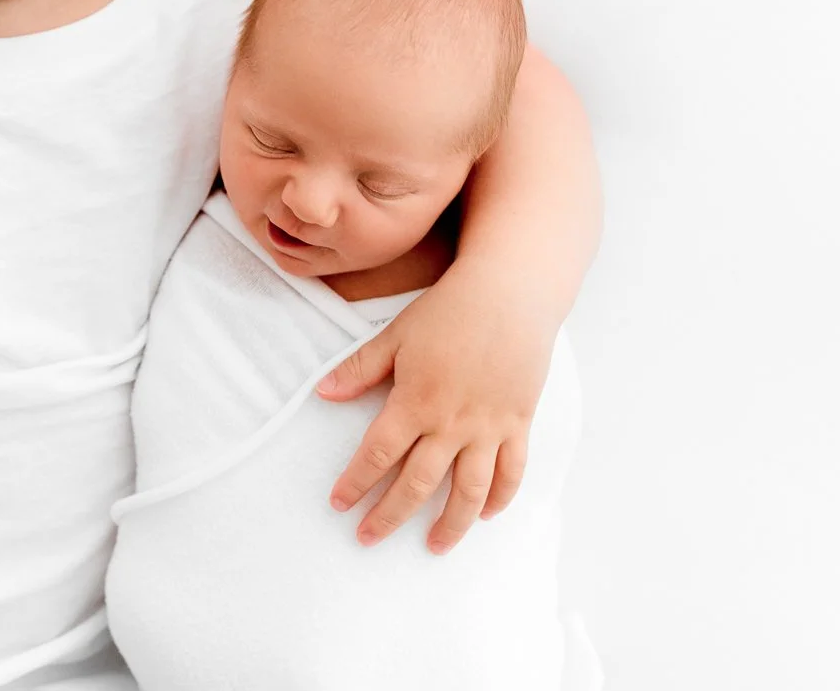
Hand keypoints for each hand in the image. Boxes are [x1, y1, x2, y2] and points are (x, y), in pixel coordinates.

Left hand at [318, 277, 556, 552]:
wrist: (509, 292)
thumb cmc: (448, 310)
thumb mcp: (396, 335)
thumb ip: (360, 369)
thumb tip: (322, 394)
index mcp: (416, 401)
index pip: (378, 455)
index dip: (356, 483)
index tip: (339, 505)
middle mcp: (452, 423)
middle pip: (417, 484)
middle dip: (389, 515)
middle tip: (368, 537)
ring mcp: (488, 427)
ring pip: (468, 491)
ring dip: (450, 524)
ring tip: (433, 546)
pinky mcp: (517, 423)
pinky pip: (511, 471)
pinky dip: (499, 498)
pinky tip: (485, 515)